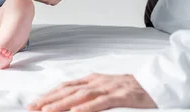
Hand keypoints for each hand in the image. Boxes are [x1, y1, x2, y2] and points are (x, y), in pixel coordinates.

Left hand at [28, 74, 156, 110]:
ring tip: (47, 111)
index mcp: (93, 80)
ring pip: (81, 96)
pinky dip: (87, 107)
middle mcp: (98, 82)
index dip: (49, 95)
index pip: (66, 87)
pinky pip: (102, 102)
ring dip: (62, 104)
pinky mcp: (122, 96)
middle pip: (69, 90)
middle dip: (49, 100)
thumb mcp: (107, 89)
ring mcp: (109, 88)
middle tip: (32, 108)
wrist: (157, 85)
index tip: (34, 104)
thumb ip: (90, 94)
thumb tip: (71, 105)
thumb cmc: (131, 91)